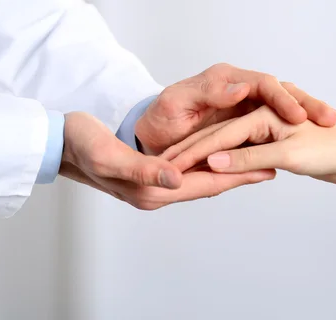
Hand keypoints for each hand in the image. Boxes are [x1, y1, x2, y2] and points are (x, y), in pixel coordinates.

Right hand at [59, 112, 274, 209]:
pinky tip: (220, 156)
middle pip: (209, 183)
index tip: (268, 167)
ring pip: (201, 178)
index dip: (237, 174)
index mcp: (151, 190)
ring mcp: (154, 184)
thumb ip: (145, 169)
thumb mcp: (110, 156)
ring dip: (227, 169)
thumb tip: (178, 177)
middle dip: (241, 174)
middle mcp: (156, 191)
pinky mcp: (150, 174)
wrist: (60, 143)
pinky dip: (208, 164)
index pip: (204, 183)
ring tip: (255, 160)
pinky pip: (188, 171)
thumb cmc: (82, 144)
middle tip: (274, 164)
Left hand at [135, 63, 335, 154]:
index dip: (282, 98)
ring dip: (307, 113)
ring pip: (284, 106)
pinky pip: (275, 125)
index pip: (263, 83)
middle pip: (281, 91)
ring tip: (330, 123)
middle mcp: (240, 89)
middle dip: (307, 103)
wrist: (153, 137)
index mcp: (225, 79)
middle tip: (329, 119)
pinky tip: (313, 136)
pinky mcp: (248, 125)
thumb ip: (208, 93)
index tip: (299, 116)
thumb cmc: (160, 119)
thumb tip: (242, 86)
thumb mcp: (177, 103)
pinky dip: (294, 127)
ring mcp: (246, 107)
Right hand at [162, 106, 335, 184]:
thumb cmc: (330, 152)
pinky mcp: (271, 142)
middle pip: (219, 134)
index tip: (173, 167)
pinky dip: (226, 160)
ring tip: (184, 168)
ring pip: (227, 141)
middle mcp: (260, 115)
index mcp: (262, 112)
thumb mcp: (285, 155)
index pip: (220, 135)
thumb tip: (212, 162)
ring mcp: (264, 128)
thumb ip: (247, 157)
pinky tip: (214, 169)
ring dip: (207, 154)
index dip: (195, 152)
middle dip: (194, 149)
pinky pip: (241, 150)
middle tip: (170, 165)